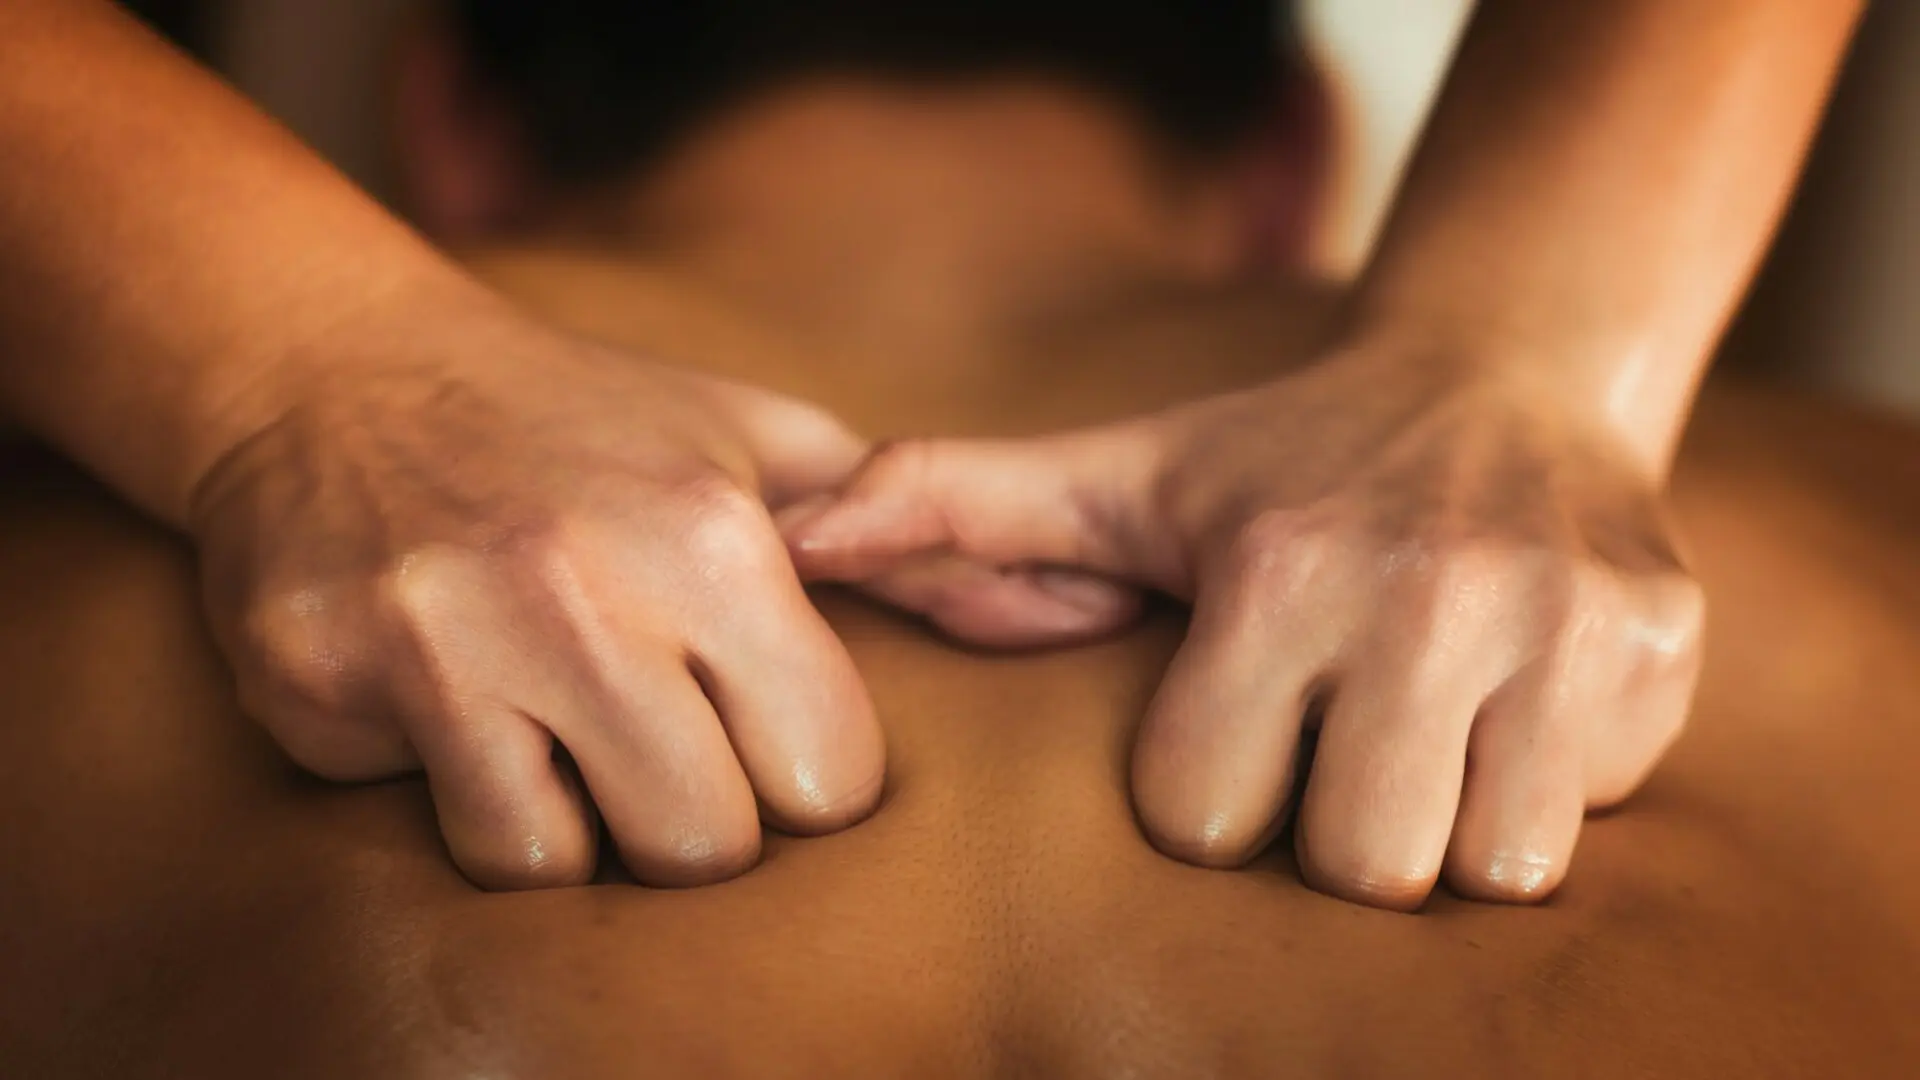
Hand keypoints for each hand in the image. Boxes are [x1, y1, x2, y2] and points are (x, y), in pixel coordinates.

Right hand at [189, 296, 1131, 889]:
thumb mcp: (754, 434)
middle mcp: (583, 591)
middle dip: (702, 818)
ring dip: (586, 824)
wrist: (341, 369)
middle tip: (664, 743)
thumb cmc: (582, 420)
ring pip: (570, 867)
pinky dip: (482, 808)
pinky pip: (455, 840)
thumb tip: (1039, 593)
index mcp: (714, 537)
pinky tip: (470, 719)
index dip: (807, 774)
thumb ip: (888, 525)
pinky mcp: (326, 684)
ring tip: (567, 729)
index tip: (764, 734)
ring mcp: (442, 642)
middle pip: (708, 848)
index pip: (830, 777)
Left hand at [784, 346, 1704, 908]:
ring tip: (1425, 725)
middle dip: (1331, 823)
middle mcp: (1426, 594)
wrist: (1511, 376)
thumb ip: (948, 504)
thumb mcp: (1117, 476)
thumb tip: (791, 538)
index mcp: (1275, 568)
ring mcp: (1562, 625)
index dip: (1210, 787)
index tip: (1239, 715)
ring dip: (1442, 820)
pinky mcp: (1662, 650)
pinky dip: (1544, 786)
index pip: (1205, 817)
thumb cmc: (1282, 460)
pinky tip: (1511, 699)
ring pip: (1483, 868)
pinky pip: (1589, 819)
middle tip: (1340, 735)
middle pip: (1355, 867)